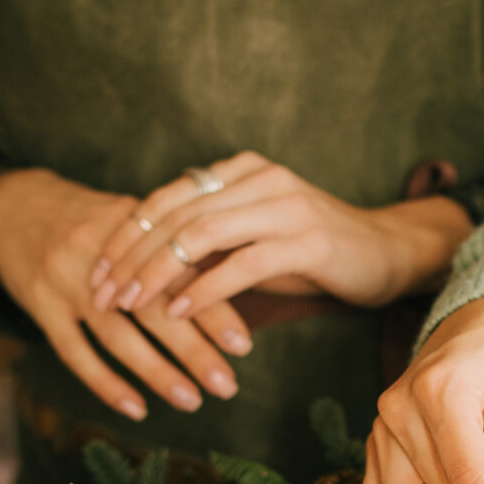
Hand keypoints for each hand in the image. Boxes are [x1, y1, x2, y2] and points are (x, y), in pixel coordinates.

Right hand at [0, 168, 253, 420]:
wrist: (16, 206)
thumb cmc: (92, 220)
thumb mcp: (133, 218)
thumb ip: (177, 247)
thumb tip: (240, 280)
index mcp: (135, 228)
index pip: (181, 272)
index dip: (213, 308)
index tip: (244, 344)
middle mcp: (101, 253)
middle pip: (153, 307)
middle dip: (194, 349)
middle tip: (228, 385)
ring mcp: (67, 281)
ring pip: (117, 334)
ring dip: (156, 371)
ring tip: (192, 400)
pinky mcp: (39, 305)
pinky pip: (73, 352)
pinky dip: (105, 382)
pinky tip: (136, 407)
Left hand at [88, 151, 472, 318]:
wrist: (387, 255)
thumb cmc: (313, 254)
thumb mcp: (252, 239)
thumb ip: (208, 240)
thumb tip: (145, 264)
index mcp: (241, 169)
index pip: (168, 196)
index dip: (127, 233)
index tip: (96, 270)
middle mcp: (260, 177)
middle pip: (176, 214)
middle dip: (132, 257)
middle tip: (102, 294)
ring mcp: (284, 205)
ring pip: (201, 236)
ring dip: (159, 274)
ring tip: (131, 306)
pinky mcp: (306, 240)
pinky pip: (241, 265)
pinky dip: (204, 290)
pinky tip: (179, 314)